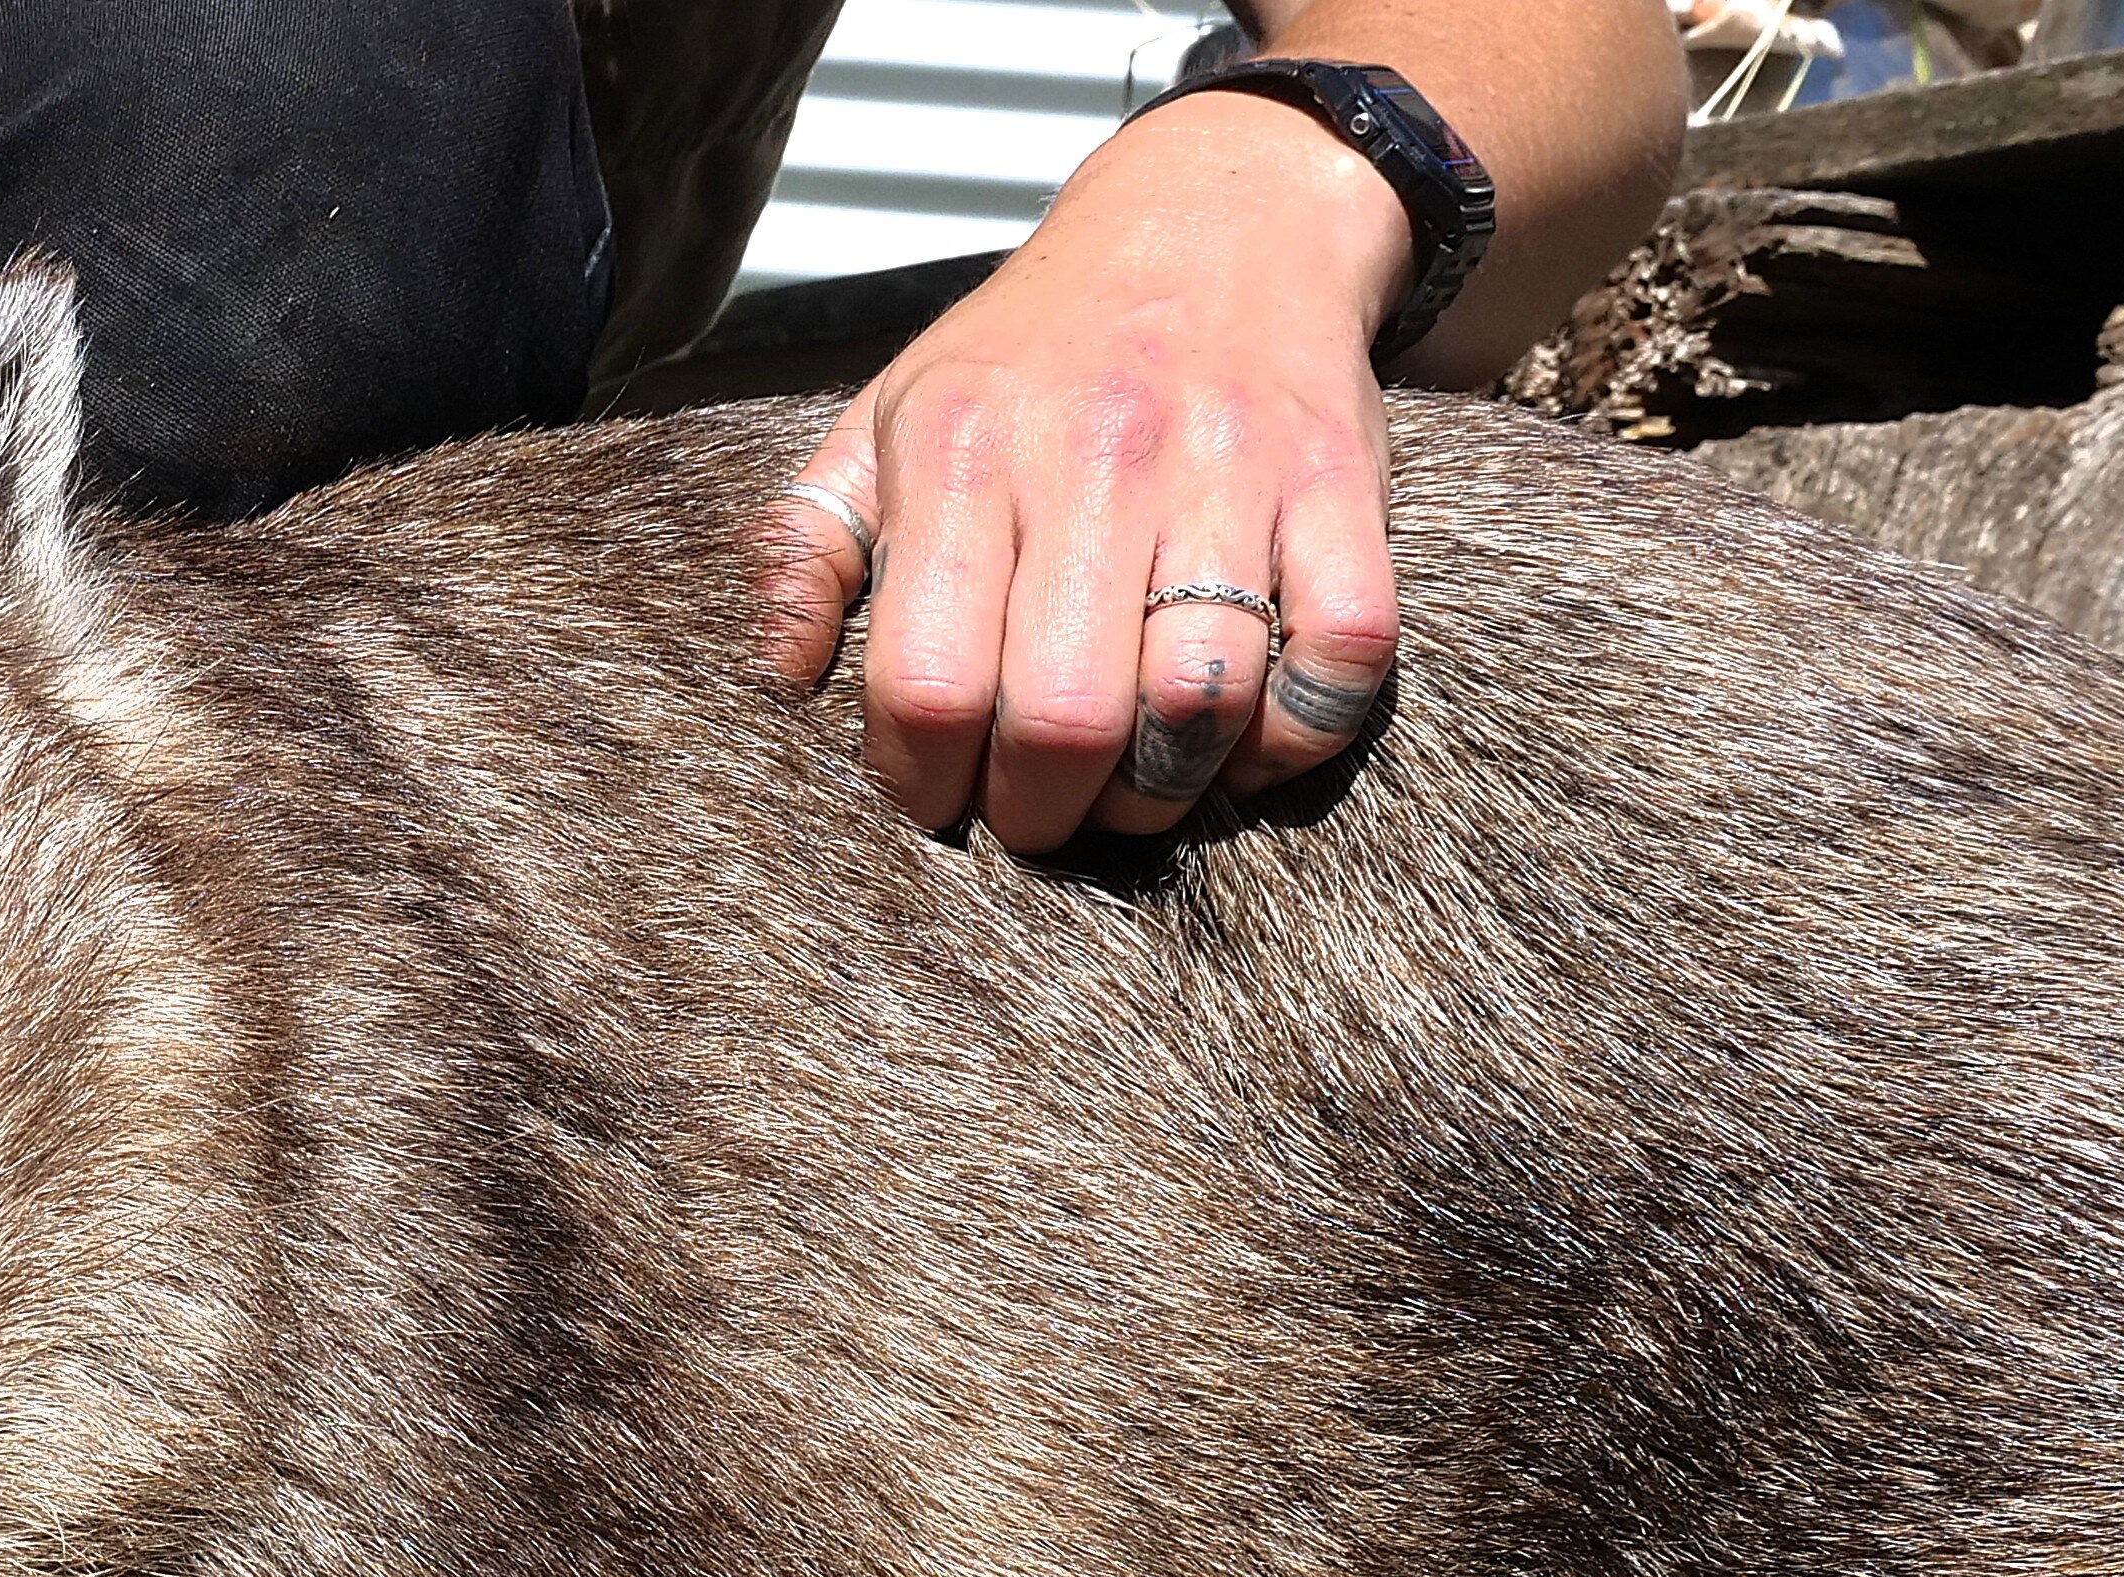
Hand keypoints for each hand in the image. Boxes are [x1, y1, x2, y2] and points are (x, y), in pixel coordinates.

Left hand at [754, 89, 1415, 852]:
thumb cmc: (1034, 352)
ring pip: (1201, 704)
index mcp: (963, 445)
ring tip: (1129, 783)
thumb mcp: (890, 413)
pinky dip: (1294, 735)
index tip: (935, 793)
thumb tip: (782, 676)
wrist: (1220, 219)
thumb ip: (811, 545)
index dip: (922, 781)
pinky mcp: (1341, 486)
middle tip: (1034, 809)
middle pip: (1066, 717)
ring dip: (1161, 789)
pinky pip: (1341, 660)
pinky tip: (1241, 738)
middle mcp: (1096, 453)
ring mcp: (1230, 469)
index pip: (926, 683)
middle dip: (1041, 810)